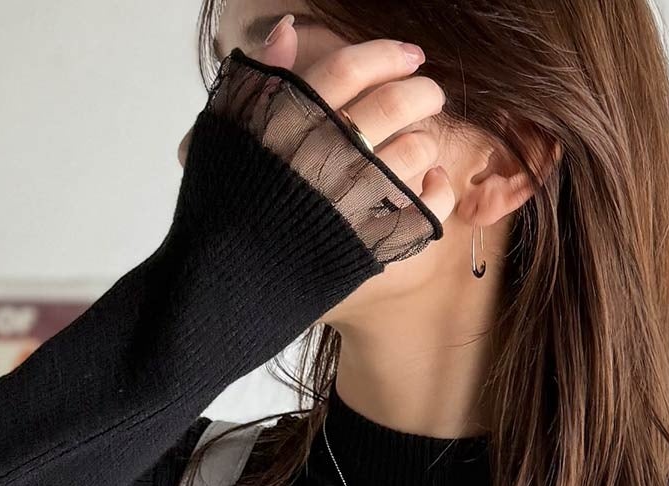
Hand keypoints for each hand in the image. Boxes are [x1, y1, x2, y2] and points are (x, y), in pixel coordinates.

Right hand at [179, 16, 456, 229]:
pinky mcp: (374, 240)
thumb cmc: (229, 199)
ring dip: (426, 141)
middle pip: (394, 104)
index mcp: (292, 119)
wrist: (232, 276)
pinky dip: (438, 190)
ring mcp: (354, 199)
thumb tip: (289, 26)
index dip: (386, 55)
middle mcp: (327, 153)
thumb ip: (265, 77)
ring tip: (421, 142)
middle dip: (422, 92)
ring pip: (415, 151)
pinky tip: (432, 181)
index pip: (349, 68)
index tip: (411, 55)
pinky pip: (428, 207)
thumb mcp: (230, 128)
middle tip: (430, 93)